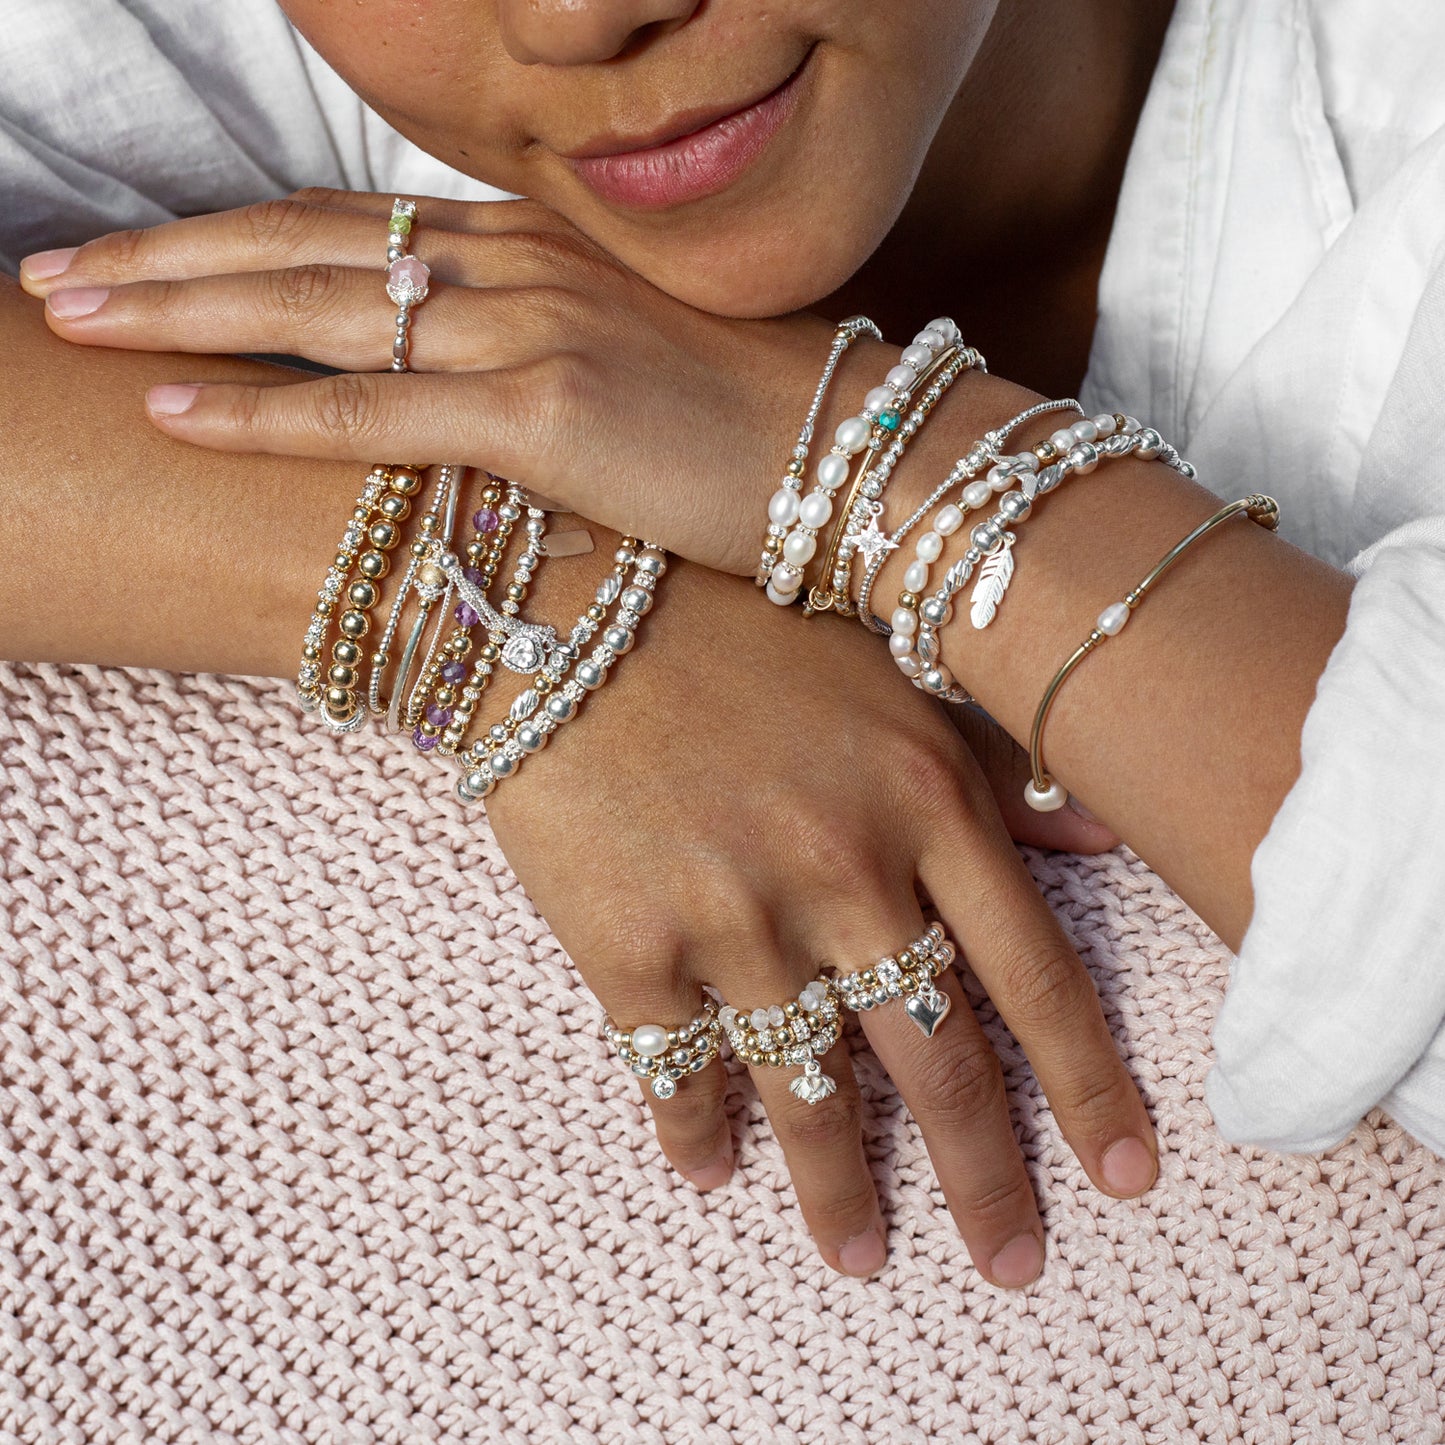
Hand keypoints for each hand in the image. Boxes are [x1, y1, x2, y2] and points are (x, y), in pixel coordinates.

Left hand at [22, 190, 842, 574]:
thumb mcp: (630, 368)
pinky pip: (376, 413)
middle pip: (302, 245)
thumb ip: (535, 359)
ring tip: (70, 326)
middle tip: (55, 284)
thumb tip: (466, 410)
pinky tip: (173, 414)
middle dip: (165, 262)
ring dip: (179, 317)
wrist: (863, 460)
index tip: (142, 263)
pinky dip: (268, 415)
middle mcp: (518, 266)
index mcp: (532, 248)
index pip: (347, 225)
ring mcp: (531, 329)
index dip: (230, 238)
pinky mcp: (548, 412)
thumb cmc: (752, 430)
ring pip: (316, 313)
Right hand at [483, 557, 1155, 1283]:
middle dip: (983, 1176)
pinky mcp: (626, 945)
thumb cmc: (735, 628)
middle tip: (1012, 1263)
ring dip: (836, 1190)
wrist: (561, 600)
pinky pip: (673, 1070)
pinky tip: (709, 1172)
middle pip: (936, 1059)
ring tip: (859, 1258)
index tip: (1126, 1172)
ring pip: (806, 1088)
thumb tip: (1103, 833)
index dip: (1087, 1085)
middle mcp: (840, 871)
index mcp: (921, 802)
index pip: (1032, 976)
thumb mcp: (882, 675)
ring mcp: (730, 916)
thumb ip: (992, 765)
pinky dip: (694, 1130)